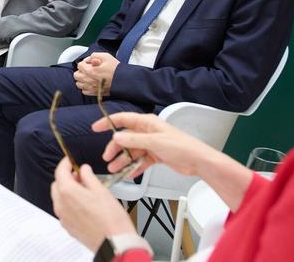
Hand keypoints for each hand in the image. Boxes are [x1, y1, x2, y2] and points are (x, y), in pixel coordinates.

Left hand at [51, 159, 137, 250]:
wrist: (114, 242)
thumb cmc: (111, 219)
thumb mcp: (101, 190)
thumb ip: (88, 177)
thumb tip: (83, 170)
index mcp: (68, 192)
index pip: (60, 171)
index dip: (66, 163)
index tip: (71, 161)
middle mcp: (61, 205)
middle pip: (57, 184)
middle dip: (66, 177)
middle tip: (80, 175)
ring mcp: (63, 217)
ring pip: (59, 198)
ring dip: (67, 191)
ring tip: (84, 190)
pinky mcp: (68, 227)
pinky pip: (64, 210)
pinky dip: (69, 203)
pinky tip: (83, 204)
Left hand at [73, 52, 118, 94]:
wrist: (123, 80)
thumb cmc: (116, 69)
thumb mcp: (106, 56)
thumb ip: (94, 55)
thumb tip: (88, 59)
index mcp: (90, 71)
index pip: (79, 65)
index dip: (84, 62)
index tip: (90, 63)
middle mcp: (88, 80)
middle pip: (76, 75)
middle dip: (81, 71)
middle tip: (88, 69)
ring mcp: (91, 88)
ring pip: (79, 84)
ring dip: (81, 79)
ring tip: (88, 77)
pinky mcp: (94, 93)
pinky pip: (84, 91)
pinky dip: (85, 87)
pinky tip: (91, 83)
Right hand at [94, 112, 212, 177]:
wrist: (198, 161)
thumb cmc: (181, 146)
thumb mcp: (154, 142)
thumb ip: (134, 140)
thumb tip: (116, 137)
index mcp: (147, 123)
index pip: (123, 119)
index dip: (108, 123)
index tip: (95, 128)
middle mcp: (148, 132)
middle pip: (125, 139)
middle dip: (115, 149)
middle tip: (107, 159)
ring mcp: (151, 144)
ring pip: (132, 151)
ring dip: (123, 160)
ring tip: (115, 170)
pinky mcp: (156, 156)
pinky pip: (140, 161)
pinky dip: (134, 167)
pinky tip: (129, 174)